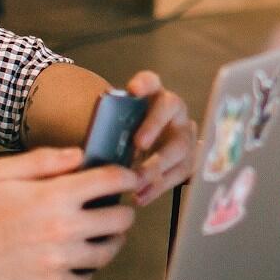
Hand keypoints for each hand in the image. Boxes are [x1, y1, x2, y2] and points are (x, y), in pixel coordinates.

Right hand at [0, 146, 138, 279]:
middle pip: (120, 219)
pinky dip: (86, 273)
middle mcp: (62, 229)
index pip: (110, 181)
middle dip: (122, 211)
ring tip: (101, 236)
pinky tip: (77, 262)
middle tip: (115, 209)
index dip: (126, 177)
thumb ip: (43, 160)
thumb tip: (78, 156)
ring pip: (108, 252)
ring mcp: (58, 261)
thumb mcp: (0, 173)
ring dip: (110, 242)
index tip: (128, 178)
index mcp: (53, 196)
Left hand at [122, 70, 195, 204]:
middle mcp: (174, 110)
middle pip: (170, 109)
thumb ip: (112, 131)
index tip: (133, 90)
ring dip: (157, 165)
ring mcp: (185, 134)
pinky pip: (179, 173)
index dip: (145, 83)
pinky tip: (141, 197)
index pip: (152, 81)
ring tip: (137, 182)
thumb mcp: (121, 128)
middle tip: (138, 144)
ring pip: (179, 145)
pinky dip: (158, 187)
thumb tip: (90, 151)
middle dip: (154, 126)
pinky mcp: (189, 159)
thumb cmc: (129, 136)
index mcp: (154, 96)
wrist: (152, 149)